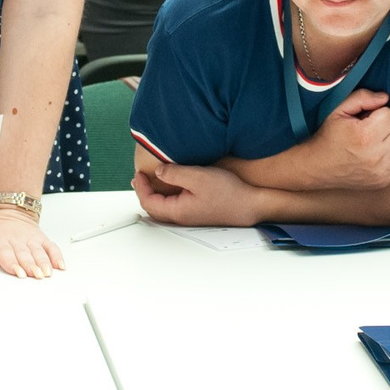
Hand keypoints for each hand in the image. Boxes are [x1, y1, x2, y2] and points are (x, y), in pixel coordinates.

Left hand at [0, 207, 63, 278]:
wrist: (12, 212)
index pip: (5, 252)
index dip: (11, 262)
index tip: (16, 271)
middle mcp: (16, 240)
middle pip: (24, 254)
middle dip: (30, 266)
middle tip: (34, 275)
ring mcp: (30, 241)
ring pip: (38, 252)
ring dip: (43, 264)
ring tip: (46, 273)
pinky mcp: (41, 241)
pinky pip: (51, 248)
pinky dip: (57, 257)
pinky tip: (59, 267)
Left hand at [134, 160, 269, 226]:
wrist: (250, 205)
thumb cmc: (228, 193)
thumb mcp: (197, 177)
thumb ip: (174, 174)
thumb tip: (158, 172)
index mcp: (178, 210)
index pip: (149, 202)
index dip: (141, 187)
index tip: (139, 174)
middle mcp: (182, 217)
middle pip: (154, 208)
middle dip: (144, 193)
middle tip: (139, 179)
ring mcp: (190, 217)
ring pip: (164, 209)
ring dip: (155, 196)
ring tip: (151, 183)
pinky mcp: (198, 213)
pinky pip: (175, 207)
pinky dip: (166, 197)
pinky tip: (171, 188)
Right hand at [300, 88, 389, 189]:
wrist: (317, 167)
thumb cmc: (329, 136)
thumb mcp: (338, 110)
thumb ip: (362, 98)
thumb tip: (385, 97)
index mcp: (365, 136)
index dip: (380, 113)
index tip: (367, 119)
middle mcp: (376, 156)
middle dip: (388, 126)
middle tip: (371, 130)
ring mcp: (381, 172)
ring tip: (375, 142)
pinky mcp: (385, 181)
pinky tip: (377, 154)